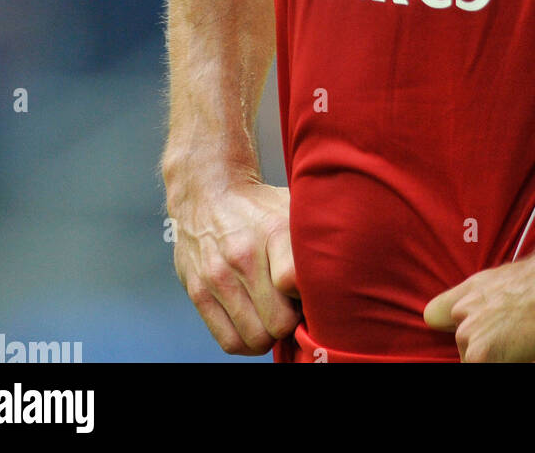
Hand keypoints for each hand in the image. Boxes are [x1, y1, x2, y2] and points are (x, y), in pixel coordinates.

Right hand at [170, 179, 300, 354]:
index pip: (294, 282)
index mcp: (272, 230)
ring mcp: (216, 275)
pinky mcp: (197, 291)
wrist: (208, 192)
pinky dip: (248, 343)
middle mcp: (242, 254)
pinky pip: (229, 341)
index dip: (310, 296)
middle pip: (279, 321)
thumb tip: (337, 284)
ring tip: (274, 316)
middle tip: (294, 308)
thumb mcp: (292, 209)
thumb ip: (313, 243)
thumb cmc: (260, 207)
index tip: (314, 291)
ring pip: (255, 338)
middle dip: (292, 322)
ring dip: (270, 335)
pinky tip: (255, 326)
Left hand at [423, 249, 534, 362]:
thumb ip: (486, 300)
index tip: (474, 338)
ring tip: (524, 342)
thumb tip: (484, 319)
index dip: (452, 329)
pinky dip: (511, 364)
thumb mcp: (505, 282)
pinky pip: (484, 369)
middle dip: (490, 349)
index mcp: (468, 291)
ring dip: (500, 359)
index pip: (435, 315)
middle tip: (518, 337)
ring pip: (475, 360)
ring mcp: (467, 334)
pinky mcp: (478, 355)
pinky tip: (527, 355)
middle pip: (465, 348)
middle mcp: (462, 311)